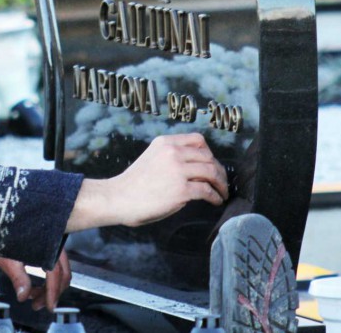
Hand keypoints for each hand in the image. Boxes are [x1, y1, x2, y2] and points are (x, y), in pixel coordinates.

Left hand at [0, 250, 71, 310]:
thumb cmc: (0, 236)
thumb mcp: (7, 258)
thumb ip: (18, 277)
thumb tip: (23, 297)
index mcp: (46, 245)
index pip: (56, 273)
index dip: (53, 292)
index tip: (49, 306)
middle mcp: (53, 243)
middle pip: (61, 273)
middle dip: (51, 292)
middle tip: (37, 306)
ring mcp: (51, 244)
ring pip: (58, 271)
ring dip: (48, 287)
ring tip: (31, 297)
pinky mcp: (47, 246)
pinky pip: (53, 266)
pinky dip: (45, 279)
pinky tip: (32, 287)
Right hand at [66, 133, 228, 232]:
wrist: (118, 198)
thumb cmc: (133, 184)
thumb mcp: (152, 159)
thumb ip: (172, 158)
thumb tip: (195, 169)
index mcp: (165, 143)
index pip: (198, 140)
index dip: (209, 153)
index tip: (212, 163)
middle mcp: (173, 152)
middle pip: (208, 156)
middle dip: (218, 170)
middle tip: (221, 181)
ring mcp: (178, 170)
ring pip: (211, 172)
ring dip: (221, 183)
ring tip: (222, 192)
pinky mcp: (181, 189)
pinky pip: (207, 190)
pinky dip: (215, 196)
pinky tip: (215, 201)